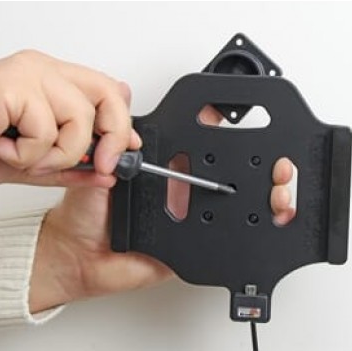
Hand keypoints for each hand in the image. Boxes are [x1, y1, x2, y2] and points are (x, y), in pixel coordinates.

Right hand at [0, 50, 136, 186]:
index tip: (127, 151)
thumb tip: (107, 172)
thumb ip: (70, 164)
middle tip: (101, 164)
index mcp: (49, 82)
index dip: (122, 124)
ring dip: (55, 154)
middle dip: (112, 136)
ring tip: (21, 155)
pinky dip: (26, 153)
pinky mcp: (14, 84)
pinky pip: (47, 130)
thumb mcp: (32, 164)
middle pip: (108, 94)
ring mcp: (29, 74)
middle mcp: (42, 71)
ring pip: (80, 119)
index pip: (106, 91)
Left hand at [29, 107, 296, 312]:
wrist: (75, 256)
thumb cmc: (81, 215)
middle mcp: (178, 195)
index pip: (199, 147)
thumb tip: (122, 94)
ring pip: (230, 211)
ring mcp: (185, 223)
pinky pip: (216, 244)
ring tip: (276, 196)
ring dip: (258, 202)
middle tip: (275, 168)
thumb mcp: (96, 166)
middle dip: (258, 170)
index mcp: (161, 172)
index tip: (244, 124)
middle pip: (226, 179)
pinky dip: (241, 237)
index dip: (224, 136)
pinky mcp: (186, 250)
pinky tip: (258, 225)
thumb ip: (114, 138)